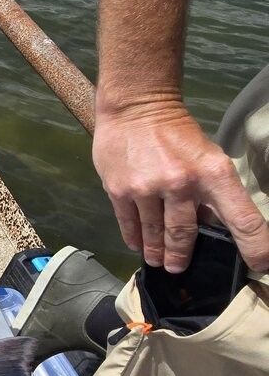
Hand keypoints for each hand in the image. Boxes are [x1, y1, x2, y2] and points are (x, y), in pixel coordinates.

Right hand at [92, 100, 268, 272]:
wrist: (135, 107)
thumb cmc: (176, 133)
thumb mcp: (206, 157)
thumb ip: (208, 192)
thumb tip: (207, 224)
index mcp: (214, 173)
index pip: (243, 219)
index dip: (255, 246)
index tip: (260, 265)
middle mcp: (181, 183)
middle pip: (185, 233)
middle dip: (181, 256)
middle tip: (177, 268)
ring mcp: (147, 188)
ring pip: (154, 232)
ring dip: (156, 251)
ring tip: (156, 261)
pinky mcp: (119, 190)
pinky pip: (129, 222)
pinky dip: (134, 237)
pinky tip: (137, 244)